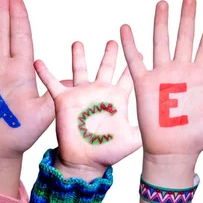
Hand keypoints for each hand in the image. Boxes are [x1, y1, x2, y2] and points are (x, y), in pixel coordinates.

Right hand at [0, 0, 53, 162]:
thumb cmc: (19, 135)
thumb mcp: (43, 114)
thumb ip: (55, 94)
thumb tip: (74, 80)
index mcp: (20, 71)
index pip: (20, 38)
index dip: (18, 19)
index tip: (17, 0)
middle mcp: (0, 68)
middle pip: (0, 33)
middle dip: (0, 11)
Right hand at [34, 41, 141, 176]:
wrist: (85, 161)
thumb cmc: (109, 152)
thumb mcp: (134, 139)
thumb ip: (147, 125)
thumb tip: (164, 119)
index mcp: (118, 98)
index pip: (128, 76)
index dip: (134, 64)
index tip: (141, 51)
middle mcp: (100, 92)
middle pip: (105, 67)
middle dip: (109, 54)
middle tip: (113, 41)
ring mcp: (82, 95)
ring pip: (80, 69)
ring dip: (78, 56)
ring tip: (78, 43)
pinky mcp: (64, 100)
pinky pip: (53, 83)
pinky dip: (45, 72)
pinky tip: (38, 61)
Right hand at [120, 0, 202, 161]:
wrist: (173, 151)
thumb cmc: (197, 136)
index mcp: (199, 77)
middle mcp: (180, 72)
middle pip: (184, 38)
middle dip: (186, 18)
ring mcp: (161, 76)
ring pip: (161, 43)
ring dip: (161, 23)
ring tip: (163, 3)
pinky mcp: (144, 84)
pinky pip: (135, 60)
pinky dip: (131, 44)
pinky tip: (126, 27)